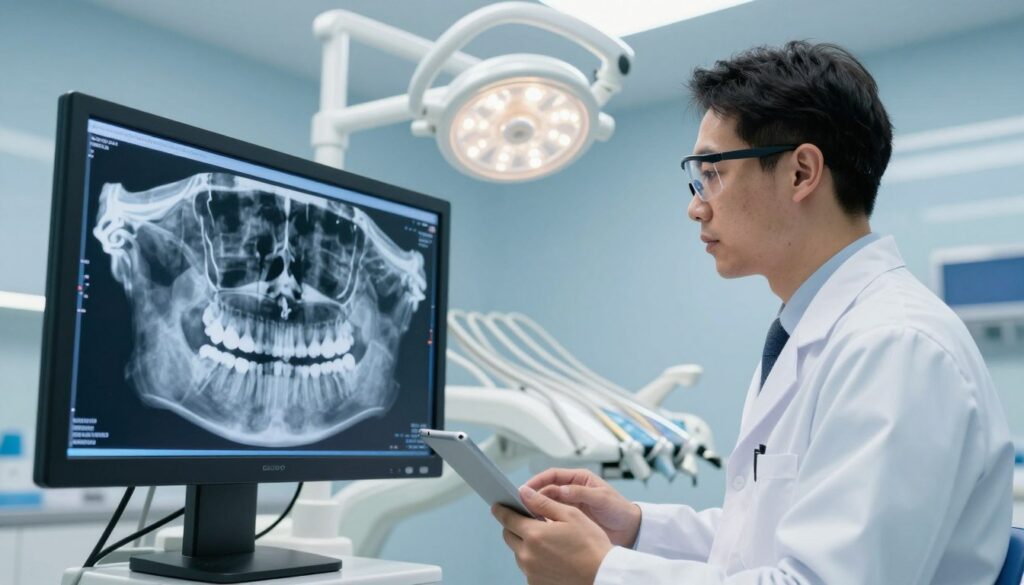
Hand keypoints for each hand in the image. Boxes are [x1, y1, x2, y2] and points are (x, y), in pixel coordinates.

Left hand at [492, 486, 612, 584]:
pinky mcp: (535, 584)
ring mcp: (530, 572)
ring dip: (525, 544)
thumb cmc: (591, 545)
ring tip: (547, 541)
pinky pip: (528, 568)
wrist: (602, 576)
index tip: (497, 506)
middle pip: (509, 536)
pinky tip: (552, 557)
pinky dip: (534, 560)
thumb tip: (523, 492)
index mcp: (534, 535)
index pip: (507, 518)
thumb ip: (543, 502)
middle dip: (515, 526)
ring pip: (518, 552)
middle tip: (530, 522)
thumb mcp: (570, 515)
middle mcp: (527, 555)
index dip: (501, 510)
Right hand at [525, 468, 641, 547]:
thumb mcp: (602, 498)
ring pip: (547, 505)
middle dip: (533, 496)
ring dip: (536, 509)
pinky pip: (553, 519)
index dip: (537, 480)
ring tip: (526, 517)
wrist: (630, 530)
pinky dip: (544, 521)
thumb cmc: (619, 510)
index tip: (526, 488)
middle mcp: (571, 491)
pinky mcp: (570, 521)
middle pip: (546, 490)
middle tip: (521, 505)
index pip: (552, 476)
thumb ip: (582, 493)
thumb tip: (561, 489)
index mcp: (578, 479)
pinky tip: (537, 527)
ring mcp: (570, 506)